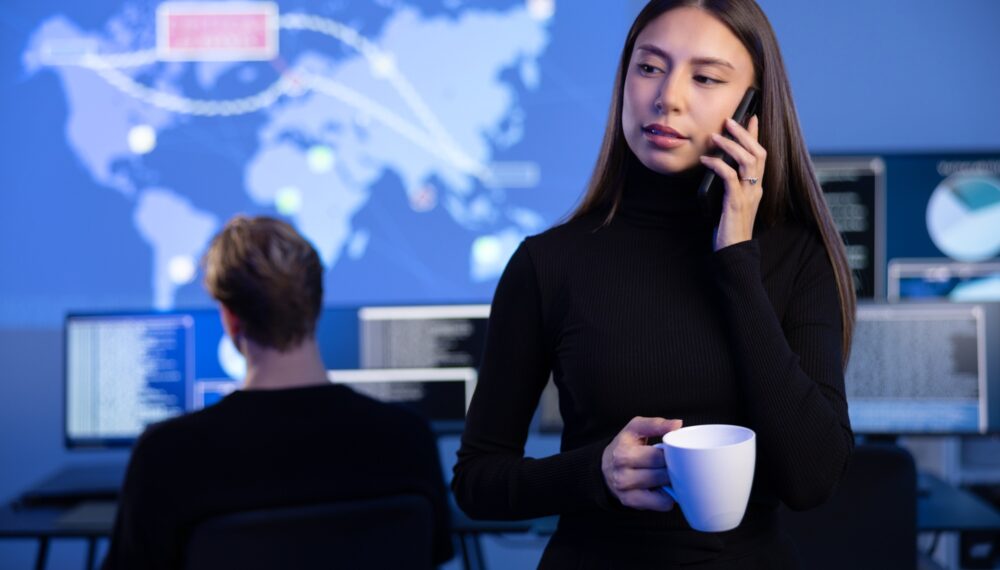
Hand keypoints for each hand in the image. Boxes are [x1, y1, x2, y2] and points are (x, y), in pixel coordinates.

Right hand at [601, 416, 682, 510]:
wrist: (605, 468)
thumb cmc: (624, 446)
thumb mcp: (635, 429)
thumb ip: (655, 424)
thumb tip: (676, 424)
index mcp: (623, 453)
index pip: (659, 456)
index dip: (672, 454)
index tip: (675, 452)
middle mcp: (622, 472)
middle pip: (663, 473)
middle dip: (673, 468)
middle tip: (673, 463)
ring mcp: (625, 489)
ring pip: (664, 488)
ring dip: (671, 482)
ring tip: (666, 474)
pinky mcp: (631, 502)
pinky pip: (662, 503)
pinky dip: (667, 497)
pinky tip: (662, 488)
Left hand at [699, 115, 766, 250]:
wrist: (734, 252)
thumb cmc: (729, 228)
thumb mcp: (732, 202)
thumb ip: (730, 185)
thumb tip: (718, 166)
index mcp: (756, 187)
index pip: (760, 155)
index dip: (756, 135)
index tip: (750, 117)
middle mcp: (756, 188)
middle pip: (758, 153)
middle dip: (744, 134)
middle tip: (729, 121)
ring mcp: (748, 195)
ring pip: (747, 161)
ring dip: (731, 146)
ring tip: (715, 137)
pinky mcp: (736, 202)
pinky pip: (729, 177)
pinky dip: (718, 165)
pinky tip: (706, 160)